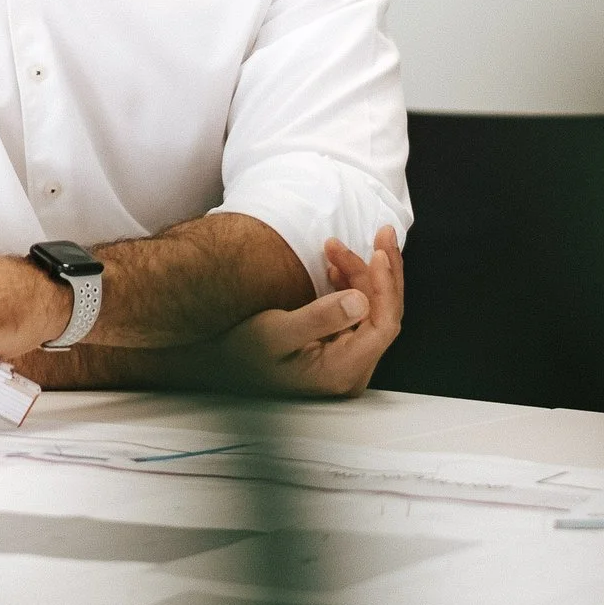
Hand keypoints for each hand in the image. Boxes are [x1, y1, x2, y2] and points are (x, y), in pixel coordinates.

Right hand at [197, 228, 402, 398]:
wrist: (217, 364)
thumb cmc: (240, 352)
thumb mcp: (274, 332)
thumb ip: (319, 318)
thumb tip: (362, 301)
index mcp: (342, 371)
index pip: (383, 325)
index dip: (386, 286)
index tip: (378, 253)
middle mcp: (351, 370)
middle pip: (384, 315)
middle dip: (381, 272)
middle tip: (380, 233)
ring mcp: (345, 360)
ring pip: (373, 311)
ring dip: (363, 274)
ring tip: (337, 246)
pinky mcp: (336, 348)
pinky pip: (358, 313)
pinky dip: (353, 284)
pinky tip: (336, 267)